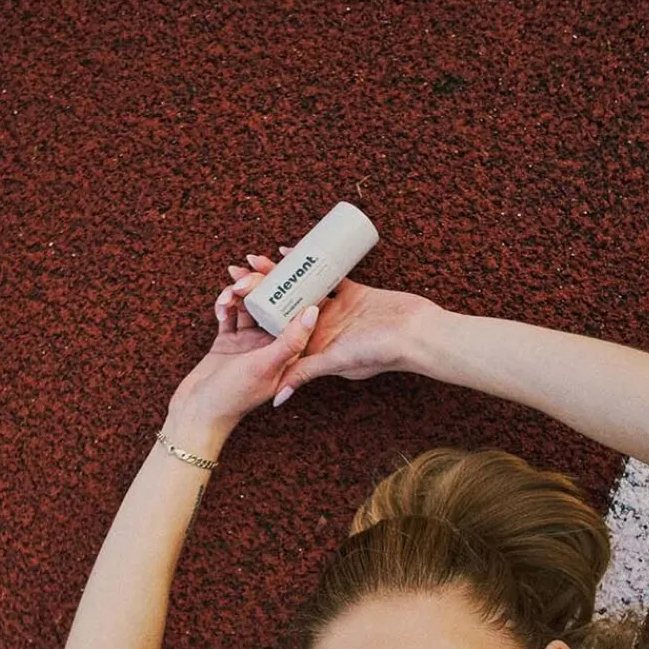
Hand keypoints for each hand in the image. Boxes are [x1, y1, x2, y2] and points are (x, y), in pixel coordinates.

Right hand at [169, 268, 321, 432]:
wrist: (198, 412)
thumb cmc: (235, 396)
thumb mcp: (265, 365)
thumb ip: (290, 340)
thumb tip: (313, 310)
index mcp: (287, 352)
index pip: (296, 314)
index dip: (293, 289)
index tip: (285, 268)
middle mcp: (270, 345)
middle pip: (270, 304)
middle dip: (258, 286)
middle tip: (245, 276)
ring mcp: (249, 342)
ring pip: (248, 306)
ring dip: (238, 294)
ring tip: (229, 292)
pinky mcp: (228, 341)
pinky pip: (230, 315)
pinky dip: (224, 307)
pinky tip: (220, 306)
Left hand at [223, 246, 430, 402]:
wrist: (417, 333)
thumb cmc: (379, 352)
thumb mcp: (335, 362)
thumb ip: (304, 373)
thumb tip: (275, 398)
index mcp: (313, 348)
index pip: (275, 330)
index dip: (252, 316)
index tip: (232, 297)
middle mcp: (321, 331)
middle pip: (283, 308)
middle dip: (260, 290)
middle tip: (237, 270)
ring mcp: (336, 312)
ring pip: (301, 290)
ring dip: (280, 276)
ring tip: (257, 258)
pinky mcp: (352, 294)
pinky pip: (326, 276)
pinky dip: (310, 264)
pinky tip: (290, 250)